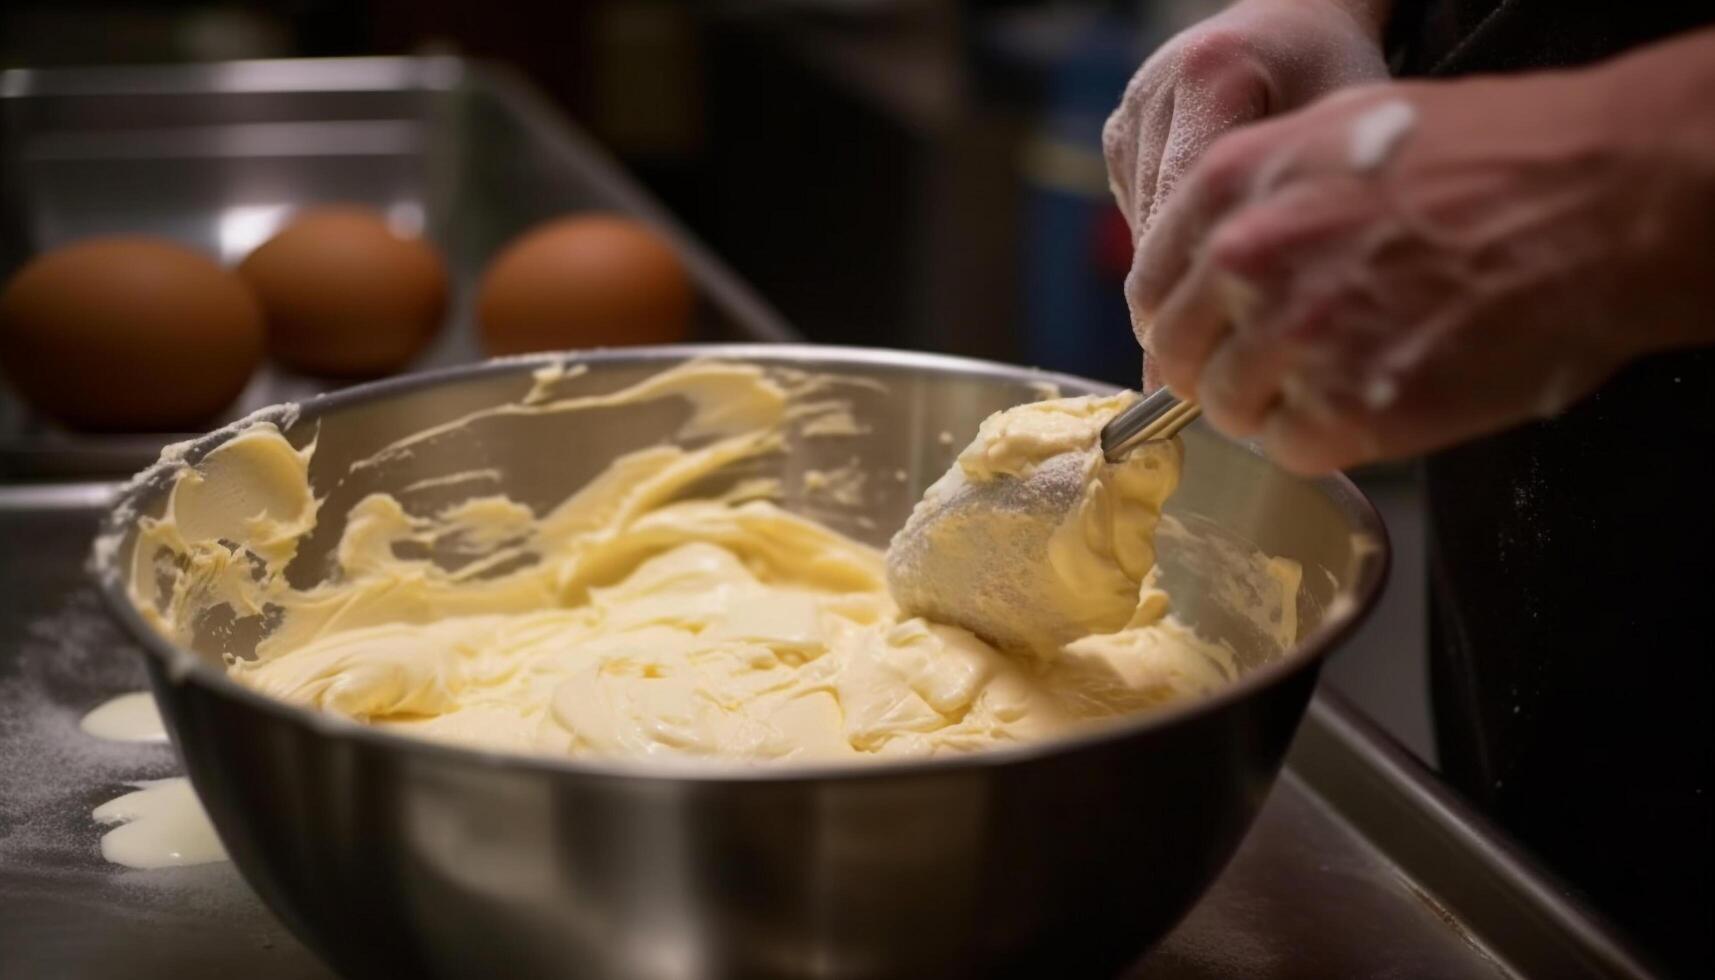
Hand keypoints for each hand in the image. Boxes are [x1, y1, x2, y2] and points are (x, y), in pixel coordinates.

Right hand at [1102, 0, 1388, 373]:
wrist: (1294, 20)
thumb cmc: (1337, 75)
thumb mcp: (1342, 138)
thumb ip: (1305, 220)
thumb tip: (1266, 332)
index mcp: (1213, 78)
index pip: (1182, 214)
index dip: (1191, 300)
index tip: (1200, 368)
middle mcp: (1155, 92)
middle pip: (1152, 236)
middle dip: (1179, 309)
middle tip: (1202, 376)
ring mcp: (1130, 114)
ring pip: (1139, 239)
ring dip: (1176, 284)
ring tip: (1217, 323)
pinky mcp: (1118, 133)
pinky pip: (1137, 219)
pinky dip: (1171, 250)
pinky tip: (1210, 252)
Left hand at [1133, 51, 1714, 472]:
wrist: (1605, 200)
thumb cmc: (1492, 160)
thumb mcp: (1342, 136)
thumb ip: (1259, 201)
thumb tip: (1215, 266)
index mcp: (1235, 185)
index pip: (1153, 287)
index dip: (1181, 321)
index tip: (1204, 337)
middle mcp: (1249, 259)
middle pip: (1184, 356)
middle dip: (1221, 369)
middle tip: (1276, 370)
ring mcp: (1299, 337)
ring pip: (1234, 411)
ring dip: (1276, 409)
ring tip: (1340, 381)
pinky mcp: (1353, 409)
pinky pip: (1294, 452)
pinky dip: (1327, 442)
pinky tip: (1374, 404)